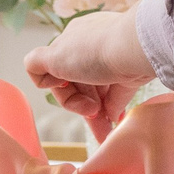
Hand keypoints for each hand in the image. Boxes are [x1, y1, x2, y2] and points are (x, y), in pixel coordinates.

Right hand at [24, 11, 154, 140]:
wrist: (138, 48)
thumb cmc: (94, 51)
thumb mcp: (54, 55)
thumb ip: (36, 63)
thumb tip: (35, 73)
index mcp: (71, 40)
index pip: (56, 70)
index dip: (60, 89)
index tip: (67, 90)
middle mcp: (91, 48)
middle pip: (78, 85)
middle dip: (81, 107)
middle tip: (91, 114)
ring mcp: (112, 60)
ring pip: (97, 92)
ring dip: (97, 115)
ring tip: (105, 133)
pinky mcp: (131, 72)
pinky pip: (116, 95)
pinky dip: (113, 110)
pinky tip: (114, 124)